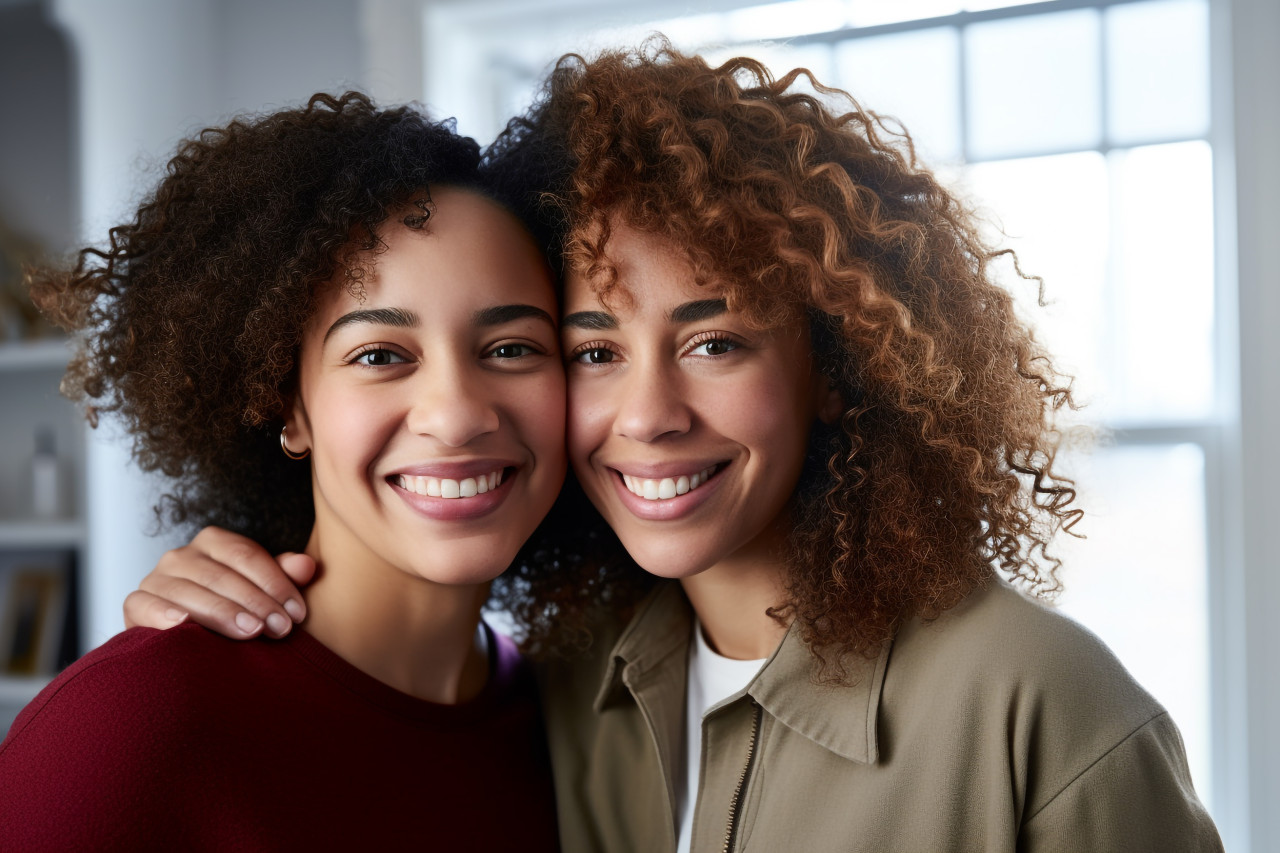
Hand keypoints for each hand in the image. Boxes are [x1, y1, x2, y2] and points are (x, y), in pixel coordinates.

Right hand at [123, 527, 315, 638]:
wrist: (188, 640)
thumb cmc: (235, 610)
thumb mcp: (262, 592)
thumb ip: (283, 577)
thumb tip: (308, 566)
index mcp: (214, 542)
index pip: (246, 556)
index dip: (275, 583)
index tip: (297, 613)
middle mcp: (182, 555)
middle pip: (221, 575)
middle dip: (255, 602)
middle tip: (281, 628)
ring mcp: (155, 578)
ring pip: (188, 591)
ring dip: (221, 612)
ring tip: (250, 631)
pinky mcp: (136, 604)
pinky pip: (144, 605)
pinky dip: (162, 614)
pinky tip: (183, 625)